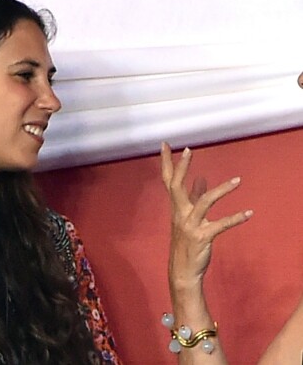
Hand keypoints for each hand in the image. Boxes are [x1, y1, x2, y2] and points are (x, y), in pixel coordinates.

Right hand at [161, 142, 252, 292]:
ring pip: (205, 202)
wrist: (183, 269)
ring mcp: (191, 224)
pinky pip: (221, 225)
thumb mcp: (188, 217)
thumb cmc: (186, 242)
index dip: (166, 162)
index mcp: (176, 206)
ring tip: (238, 180)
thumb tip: (201, 178)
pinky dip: (235, 218)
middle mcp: (180, 213)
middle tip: (188, 150)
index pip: (168, 180)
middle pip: (177, 186)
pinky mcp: (203, 236)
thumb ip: (194, 196)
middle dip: (182, 168)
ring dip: (222, 190)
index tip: (165, 144)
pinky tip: (249, 213)